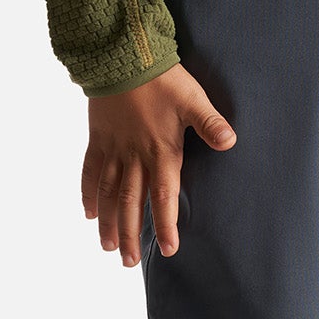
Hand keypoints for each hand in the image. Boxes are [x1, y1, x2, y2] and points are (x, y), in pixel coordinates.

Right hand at [81, 63, 235, 264]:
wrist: (121, 56)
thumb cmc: (162, 79)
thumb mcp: (192, 99)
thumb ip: (210, 124)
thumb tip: (231, 142)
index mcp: (160, 152)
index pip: (163, 196)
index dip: (165, 224)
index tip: (167, 249)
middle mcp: (134, 157)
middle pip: (132, 204)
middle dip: (130, 234)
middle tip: (128, 262)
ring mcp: (113, 150)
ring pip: (109, 194)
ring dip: (108, 221)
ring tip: (107, 247)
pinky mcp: (98, 139)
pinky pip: (90, 171)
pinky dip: (88, 193)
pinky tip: (88, 213)